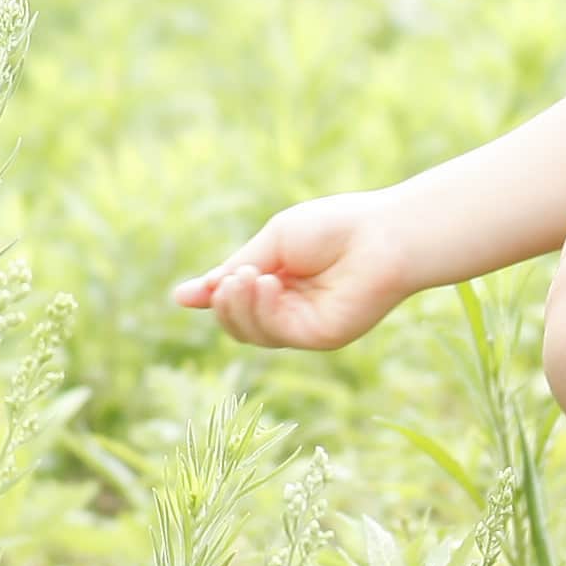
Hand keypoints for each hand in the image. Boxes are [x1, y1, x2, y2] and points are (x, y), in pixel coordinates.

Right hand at [174, 193, 409, 351]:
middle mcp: (289, 307)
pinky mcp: (320, 337)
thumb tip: (185, 296)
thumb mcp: (272, 243)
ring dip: (237, 306)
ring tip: (246, 277)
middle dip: (222, 303)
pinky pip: (274, 334)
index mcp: (278, 280)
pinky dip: (260, 310)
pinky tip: (267, 284)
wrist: (382, 235)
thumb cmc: (333, 227)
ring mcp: (304, 325)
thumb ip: (235, 270)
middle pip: (236, 322)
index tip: (182, 297)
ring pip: (250, 333)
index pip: (234, 298)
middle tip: (230, 278)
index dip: (209, 298)